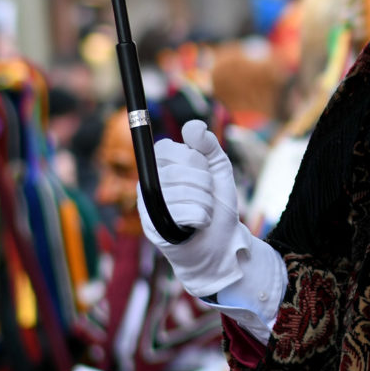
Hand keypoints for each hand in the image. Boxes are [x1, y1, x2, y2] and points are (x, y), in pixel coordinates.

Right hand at [141, 119, 257, 295]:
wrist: (222, 243)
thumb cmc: (217, 204)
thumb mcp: (218, 168)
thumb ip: (207, 145)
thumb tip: (193, 127)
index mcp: (160, 166)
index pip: (167, 149)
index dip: (193, 159)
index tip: (203, 171)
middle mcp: (147, 184)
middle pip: (177, 171)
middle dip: (204, 183)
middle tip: (208, 195)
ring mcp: (147, 207)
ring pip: (182, 192)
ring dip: (205, 202)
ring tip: (205, 211)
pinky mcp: (153, 229)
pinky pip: (181, 213)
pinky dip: (202, 217)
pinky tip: (200, 224)